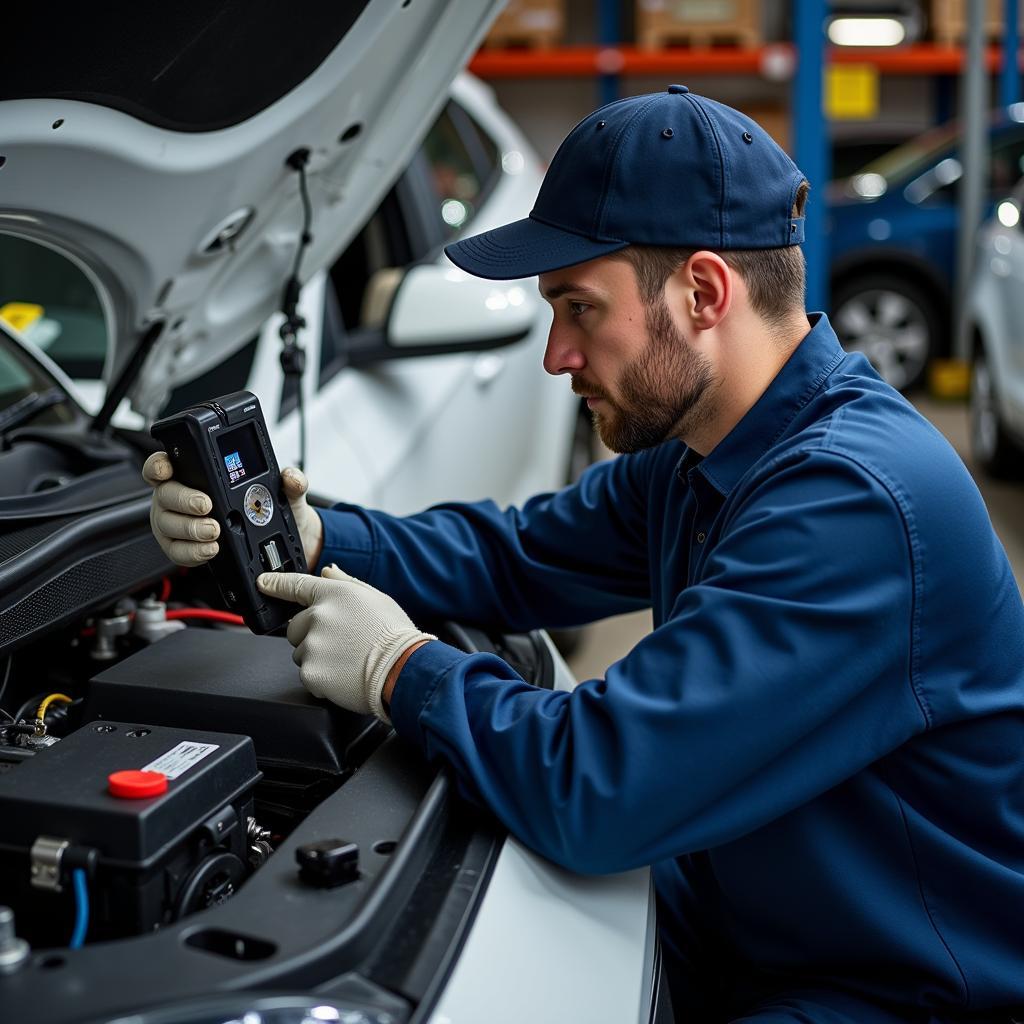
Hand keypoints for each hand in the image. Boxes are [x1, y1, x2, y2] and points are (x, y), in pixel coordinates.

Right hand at [142, 454, 323, 567]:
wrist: (284, 544)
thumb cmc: (273, 510)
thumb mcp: (286, 494)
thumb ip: (291, 481)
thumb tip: (291, 476)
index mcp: (198, 474)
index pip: (167, 463)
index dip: (159, 464)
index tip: (167, 468)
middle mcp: (182, 497)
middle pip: (165, 494)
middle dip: (184, 499)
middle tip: (206, 505)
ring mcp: (179, 523)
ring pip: (168, 524)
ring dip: (190, 528)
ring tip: (214, 530)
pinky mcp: (184, 548)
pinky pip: (178, 551)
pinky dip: (193, 551)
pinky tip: (211, 548)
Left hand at [257, 565, 433, 720]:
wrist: (403, 671)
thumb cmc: (395, 636)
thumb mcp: (377, 598)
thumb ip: (346, 583)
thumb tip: (328, 572)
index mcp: (335, 595)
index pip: (295, 584)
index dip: (275, 584)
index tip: (263, 583)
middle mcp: (319, 616)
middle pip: (295, 626)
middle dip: (310, 635)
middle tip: (340, 643)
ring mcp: (313, 645)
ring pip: (301, 652)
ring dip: (317, 657)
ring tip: (346, 660)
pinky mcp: (311, 672)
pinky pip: (307, 674)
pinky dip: (321, 678)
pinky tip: (343, 674)